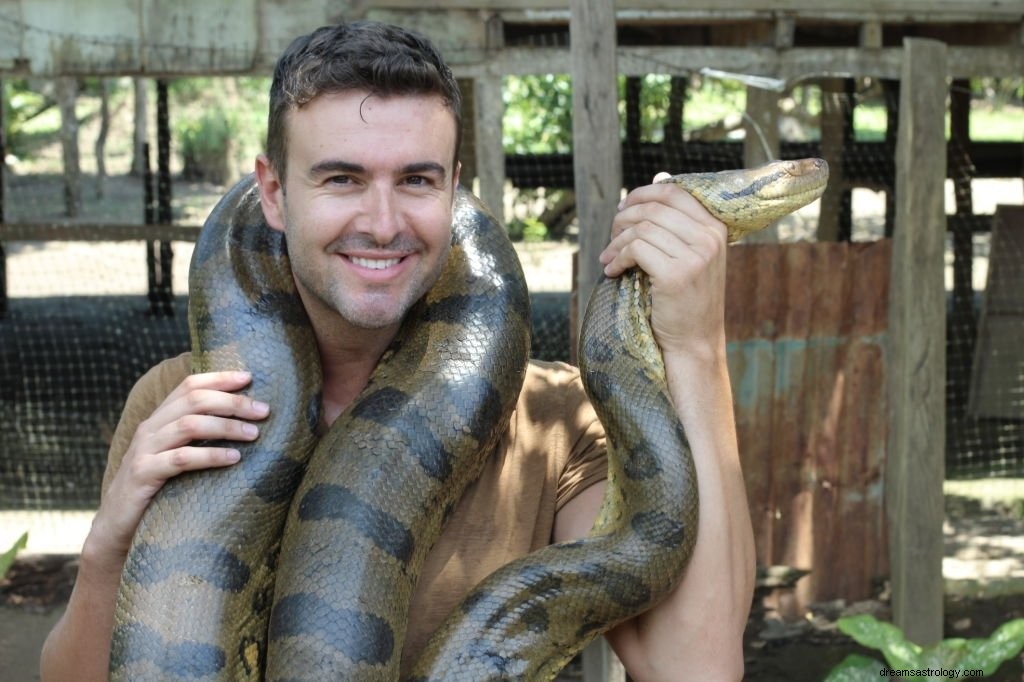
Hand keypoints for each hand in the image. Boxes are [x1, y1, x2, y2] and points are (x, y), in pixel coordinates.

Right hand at [90, 371, 269, 559]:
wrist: (116, 526)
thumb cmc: (157, 489)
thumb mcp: (177, 456)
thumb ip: (199, 437)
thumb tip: (245, 423)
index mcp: (160, 419)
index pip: (189, 385)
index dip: (219, 378)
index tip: (250, 377)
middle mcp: (150, 429)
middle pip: (194, 401)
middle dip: (232, 402)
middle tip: (263, 410)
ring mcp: (144, 450)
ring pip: (189, 425)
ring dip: (226, 426)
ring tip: (254, 433)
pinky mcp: (143, 474)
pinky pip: (181, 459)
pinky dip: (210, 455)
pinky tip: (234, 458)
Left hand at [598, 173, 728, 361]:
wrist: (694, 341)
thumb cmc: (686, 298)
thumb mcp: (690, 253)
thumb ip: (676, 220)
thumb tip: (658, 177)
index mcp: (715, 227)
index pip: (674, 192)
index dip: (642, 194)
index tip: (623, 208)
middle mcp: (710, 238)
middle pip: (654, 208)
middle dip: (623, 219)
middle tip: (610, 237)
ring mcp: (696, 256)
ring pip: (641, 230)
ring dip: (616, 243)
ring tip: (608, 257)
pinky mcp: (676, 274)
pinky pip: (636, 250)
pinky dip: (617, 258)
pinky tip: (612, 271)